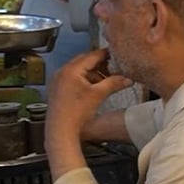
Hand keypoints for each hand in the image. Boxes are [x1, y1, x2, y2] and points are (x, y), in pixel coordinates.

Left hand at [46, 49, 132, 164]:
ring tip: (105, 81)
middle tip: (113, 68)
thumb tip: (126, 79)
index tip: (115, 54)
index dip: (106, 54)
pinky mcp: (57, 89)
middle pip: (84, 61)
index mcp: (71, 69)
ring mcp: (58, 80)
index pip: (92, 55)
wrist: (61, 130)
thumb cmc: (75, 113)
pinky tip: (93, 88)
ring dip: (92, 73)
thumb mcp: (99, 95)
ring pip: (78, 70)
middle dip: (100, 65)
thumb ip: (114, 83)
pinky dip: (83, 80)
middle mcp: (61, 72)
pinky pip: (72, 78)